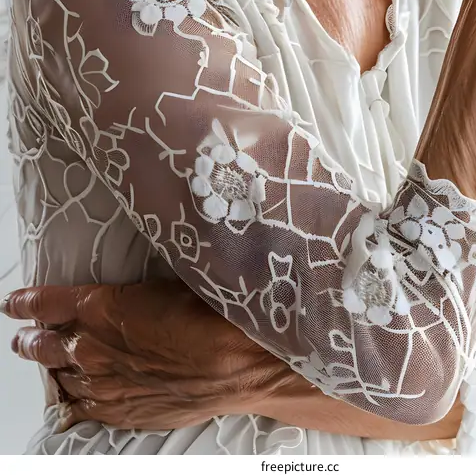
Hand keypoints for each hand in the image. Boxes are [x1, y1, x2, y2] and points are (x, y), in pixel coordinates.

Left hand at [2, 280, 295, 431]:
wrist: (239, 362)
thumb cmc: (211, 314)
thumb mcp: (169, 279)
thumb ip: (136, 285)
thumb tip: (129, 278)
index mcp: (101, 306)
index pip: (46, 302)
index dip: (25, 302)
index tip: (13, 301)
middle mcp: (94, 348)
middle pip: (44, 344)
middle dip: (31, 338)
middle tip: (24, 335)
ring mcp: (106, 384)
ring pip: (61, 377)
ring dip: (50, 367)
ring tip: (43, 361)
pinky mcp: (124, 411)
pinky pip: (83, 408)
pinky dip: (73, 400)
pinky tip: (72, 398)